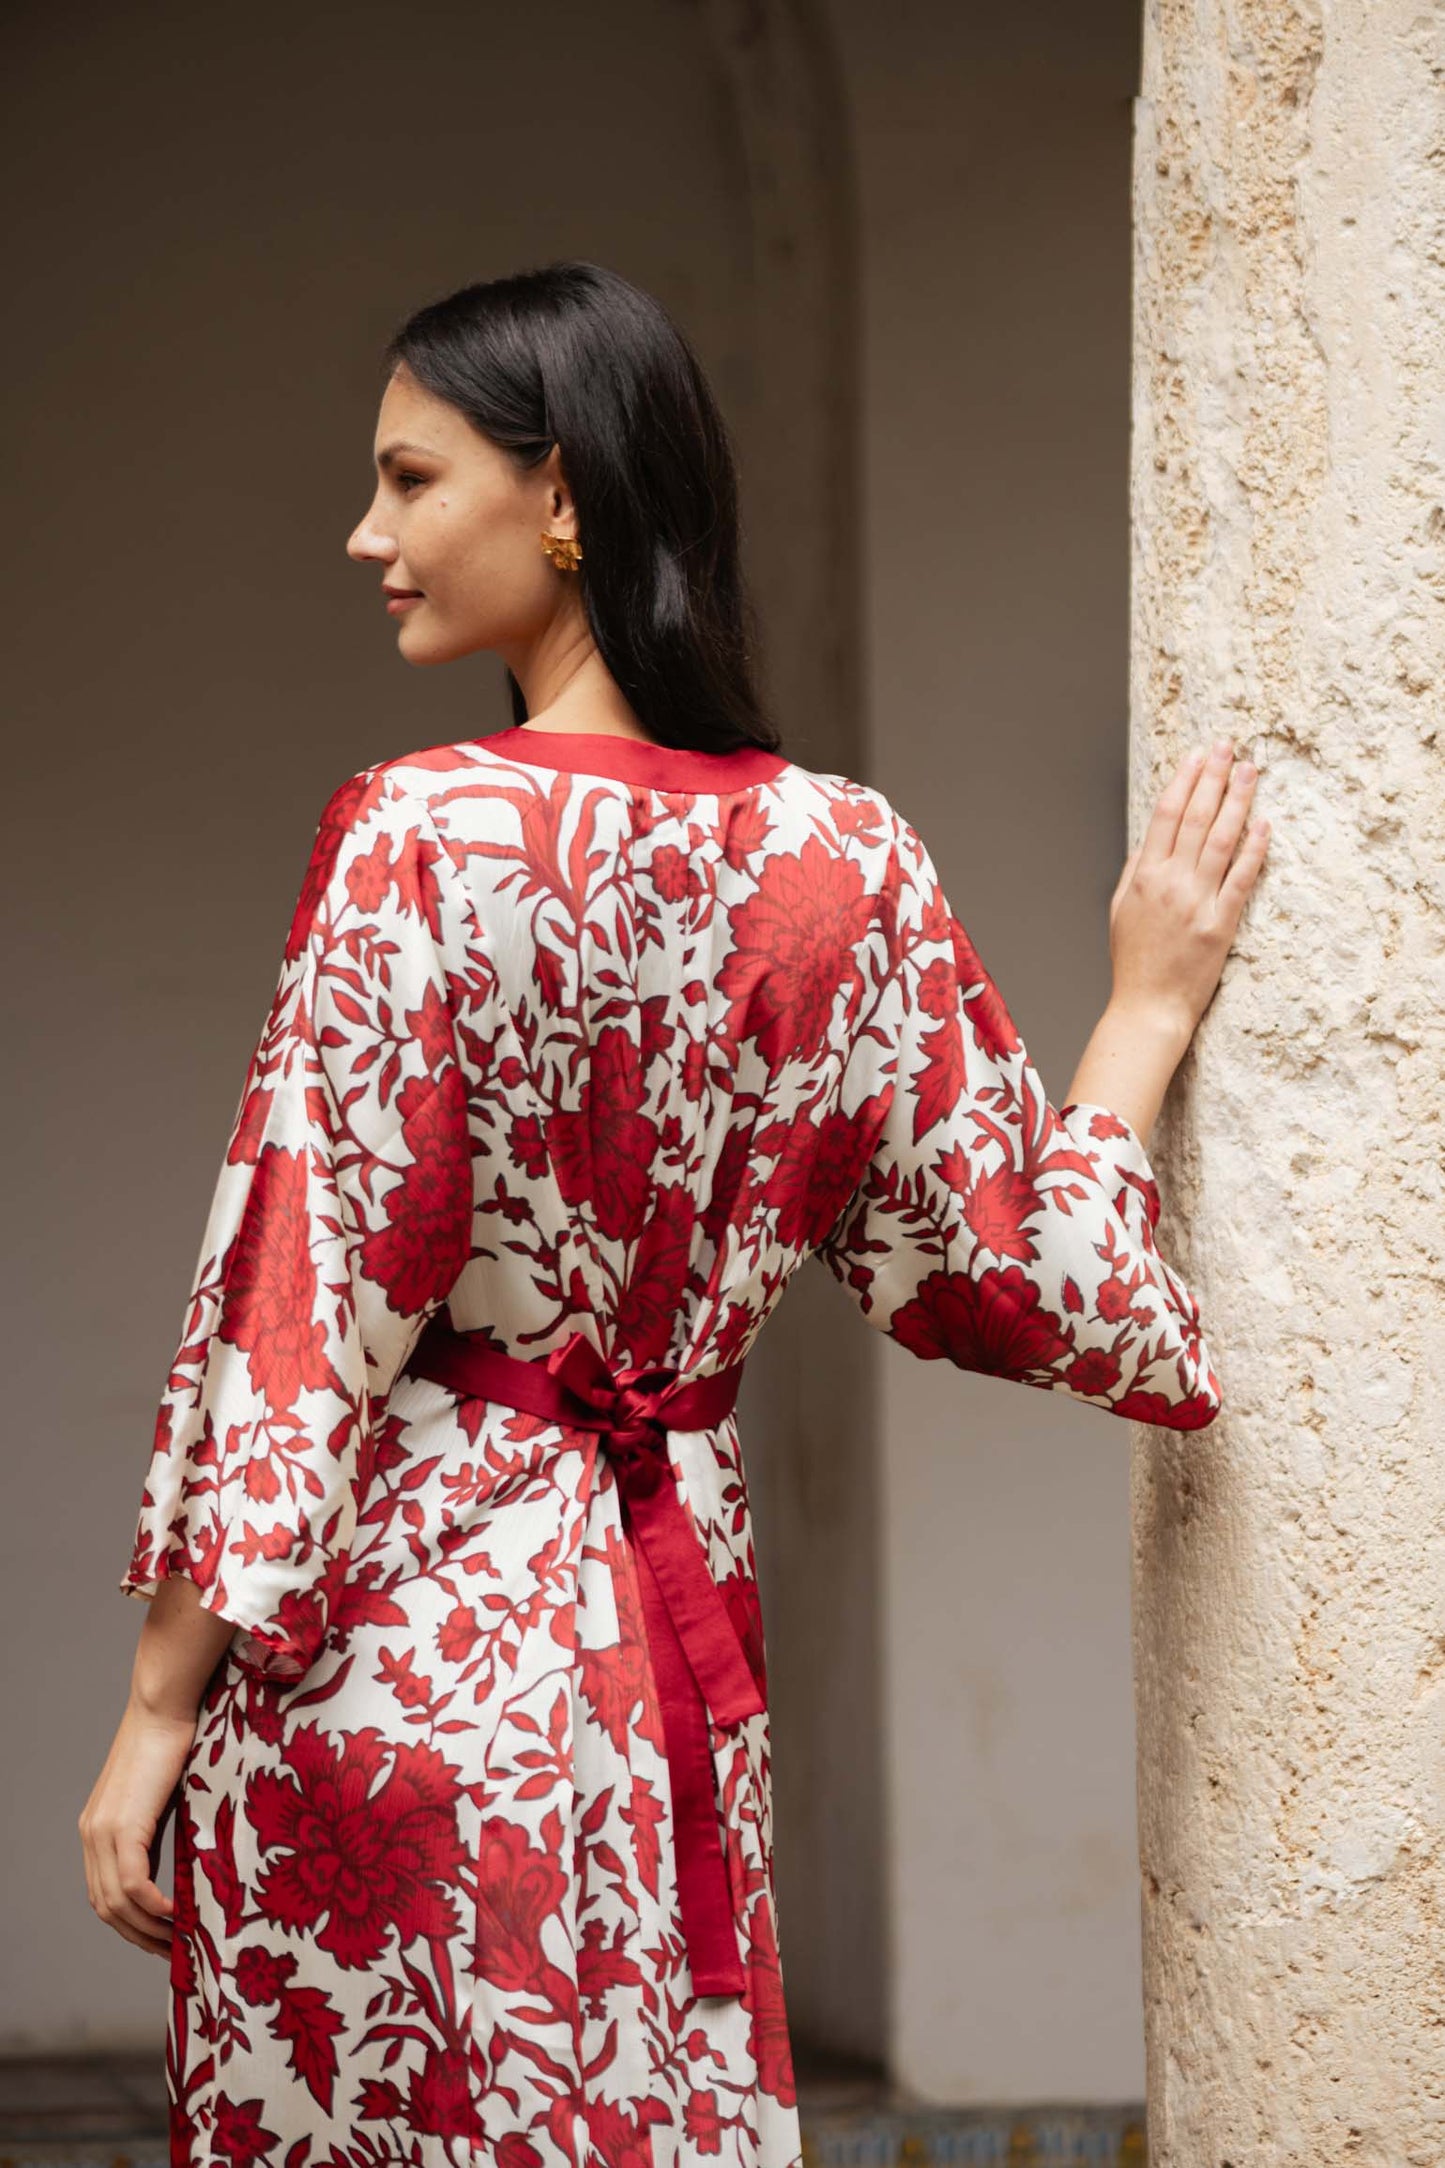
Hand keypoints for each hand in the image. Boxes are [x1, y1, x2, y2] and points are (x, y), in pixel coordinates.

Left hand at [78, 1695, 193, 1957]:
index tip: (162, 1937)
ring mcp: (103, 1831)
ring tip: (179, 1938)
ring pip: (117, 1901)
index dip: (130, 1924)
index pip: (104, 1894)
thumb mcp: (160, 1800)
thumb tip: (179, 1874)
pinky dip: (153, 1906)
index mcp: (97, 1830)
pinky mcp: (123, 1826)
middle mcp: (92, 1835)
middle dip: (138, 1935)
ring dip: (148, 1928)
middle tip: (173, 1950)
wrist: (164, 1707)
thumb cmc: (173, 1743)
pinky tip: (176, 1914)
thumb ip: (157, 1835)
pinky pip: (133, 1883)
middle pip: (106, 1907)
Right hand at [1109, 736, 1269, 1040]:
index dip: (1183, 781)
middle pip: (1194, 818)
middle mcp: (1169, 883)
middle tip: (1229, 748)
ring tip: (1249, 771)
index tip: (1198, 756)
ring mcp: (1196, 902)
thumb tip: (1151, 839)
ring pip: (1220, 840)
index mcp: (1143, 876)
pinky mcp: (1221, 924)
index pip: (1165, 815)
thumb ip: (1135, 870)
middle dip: (1213, 778)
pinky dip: (1253, 849)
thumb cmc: (1134, 962)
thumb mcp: (1120, 910)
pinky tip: (1263, 824)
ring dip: (1237, 801)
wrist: (1149, 1006)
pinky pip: (1241, 879)